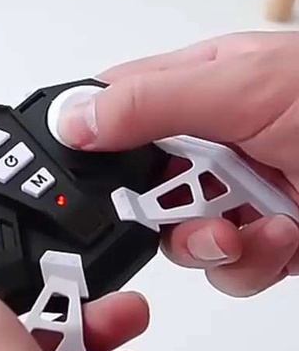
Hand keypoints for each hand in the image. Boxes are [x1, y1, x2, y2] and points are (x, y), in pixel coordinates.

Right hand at [57, 31, 298, 296]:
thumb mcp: (244, 88)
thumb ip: (151, 102)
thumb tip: (72, 118)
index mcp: (201, 84)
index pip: (114, 107)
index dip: (90, 140)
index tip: (84, 172)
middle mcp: (215, 139)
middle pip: (138, 182)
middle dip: (155, 204)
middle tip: (179, 201)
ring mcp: (241, 190)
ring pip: (177, 233)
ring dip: (206, 239)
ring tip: (247, 225)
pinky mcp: (269, 237)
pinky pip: (225, 266)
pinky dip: (249, 261)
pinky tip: (283, 236)